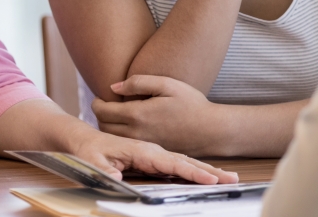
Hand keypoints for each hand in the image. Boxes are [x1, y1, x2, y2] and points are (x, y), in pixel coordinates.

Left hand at [69, 130, 238, 183]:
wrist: (86, 136)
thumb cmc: (90, 146)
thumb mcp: (92, 157)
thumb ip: (102, 169)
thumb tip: (115, 180)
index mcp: (141, 150)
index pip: (171, 163)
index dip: (191, 173)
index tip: (209, 180)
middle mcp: (152, 151)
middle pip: (184, 163)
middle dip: (207, 172)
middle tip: (231, 181)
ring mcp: (155, 154)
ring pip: (184, 163)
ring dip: (206, 171)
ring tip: (229, 180)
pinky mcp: (154, 158)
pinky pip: (178, 164)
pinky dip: (195, 170)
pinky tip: (209, 177)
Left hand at [92, 75, 226, 156]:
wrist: (211, 130)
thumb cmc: (191, 104)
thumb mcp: (167, 84)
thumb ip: (138, 82)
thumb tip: (113, 87)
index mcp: (138, 114)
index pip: (103, 111)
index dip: (97, 103)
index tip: (99, 97)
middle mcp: (137, 132)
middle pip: (103, 126)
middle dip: (100, 115)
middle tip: (105, 106)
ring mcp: (143, 143)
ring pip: (113, 138)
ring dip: (108, 127)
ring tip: (114, 116)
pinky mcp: (150, 150)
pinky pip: (126, 144)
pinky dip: (120, 136)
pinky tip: (128, 126)